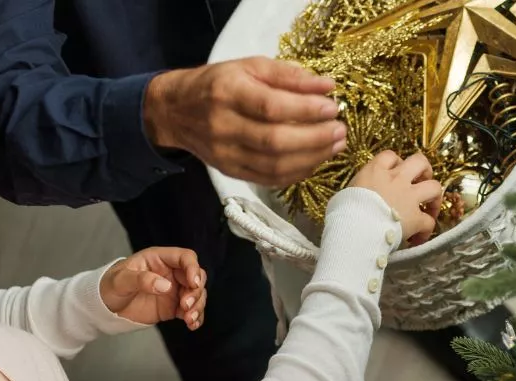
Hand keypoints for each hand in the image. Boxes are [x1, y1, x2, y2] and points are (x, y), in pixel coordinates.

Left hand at [100, 249, 206, 328]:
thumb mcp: (121, 280)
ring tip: (189, 319)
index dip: (193, 268)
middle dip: (196, 291)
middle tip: (186, 305)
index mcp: (159, 259)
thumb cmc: (110, 286)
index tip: (193, 283)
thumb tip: (165, 286)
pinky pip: (191, 310)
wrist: (105, 307)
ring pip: (197, 294)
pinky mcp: (173, 306)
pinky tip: (193, 325)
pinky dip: (196, 317)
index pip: (185, 257)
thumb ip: (142, 280)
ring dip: (198, 306)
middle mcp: (170, 273)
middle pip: (196, 277)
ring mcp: (174, 290)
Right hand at [144, 58, 346, 186]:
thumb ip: (289, 76)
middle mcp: (223, 126)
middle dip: (314, 139)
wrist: (177, 111)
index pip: (271, 106)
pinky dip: (296, 173)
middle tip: (339, 131)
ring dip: (311, 158)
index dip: (305, 110)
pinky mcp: (231, 172)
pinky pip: (269, 179)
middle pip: (275, 141)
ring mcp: (226, 154)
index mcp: (227, 92)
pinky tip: (315, 161)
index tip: (331, 107)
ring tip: (334, 146)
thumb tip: (327, 86)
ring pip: (274, 165)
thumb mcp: (250, 66)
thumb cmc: (219, 84)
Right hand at [350, 151, 442, 245]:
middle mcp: (397, 179)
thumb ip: (356, 190)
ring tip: (430, 208)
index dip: (396, 162)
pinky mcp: (416, 218)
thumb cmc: (343, 212)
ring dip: (435, 197)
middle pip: (420, 161)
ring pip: (435, 187)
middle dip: (425, 170)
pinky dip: (426, 230)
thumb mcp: (344, 194)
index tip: (395, 172)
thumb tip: (353, 197)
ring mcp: (409, 197)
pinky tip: (418, 238)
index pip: (390, 155)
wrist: (355, 229)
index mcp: (376, 171)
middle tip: (421, 182)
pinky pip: (429, 222)